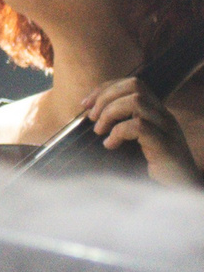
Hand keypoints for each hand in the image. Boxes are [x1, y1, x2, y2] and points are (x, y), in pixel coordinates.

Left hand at [84, 77, 201, 185]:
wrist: (184, 188)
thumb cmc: (156, 165)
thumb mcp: (139, 139)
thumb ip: (124, 124)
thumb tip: (91, 115)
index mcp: (157, 111)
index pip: (132, 84)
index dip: (106, 88)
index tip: (86, 104)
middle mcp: (164, 115)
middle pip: (134, 86)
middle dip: (105, 97)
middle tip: (92, 117)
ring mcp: (167, 129)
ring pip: (136, 101)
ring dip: (109, 112)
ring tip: (99, 131)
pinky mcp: (166, 145)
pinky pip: (139, 126)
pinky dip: (118, 132)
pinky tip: (111, 145)